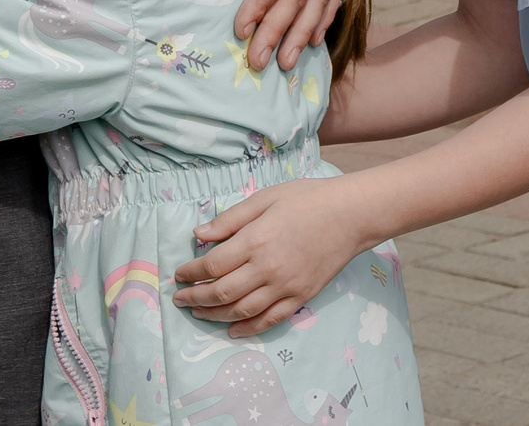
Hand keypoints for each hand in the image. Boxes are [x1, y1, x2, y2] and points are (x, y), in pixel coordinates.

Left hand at [174, 176, 373, 337]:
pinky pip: (270, 320)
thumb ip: (230, 219)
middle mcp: (267, 269)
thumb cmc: (306, 200)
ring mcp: (285, 287)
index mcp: (255, 241)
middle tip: (179, 300)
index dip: (190, 273)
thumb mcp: (264, 198)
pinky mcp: (301, 298)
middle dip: (196, 298)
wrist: (350, 216)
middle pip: (222, 292)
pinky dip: (249, 329)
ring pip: (242, 311)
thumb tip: (198, 235)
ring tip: (198, 314)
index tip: (178, 275)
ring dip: (215, 316)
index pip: (211, 265)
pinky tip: (233, 330)